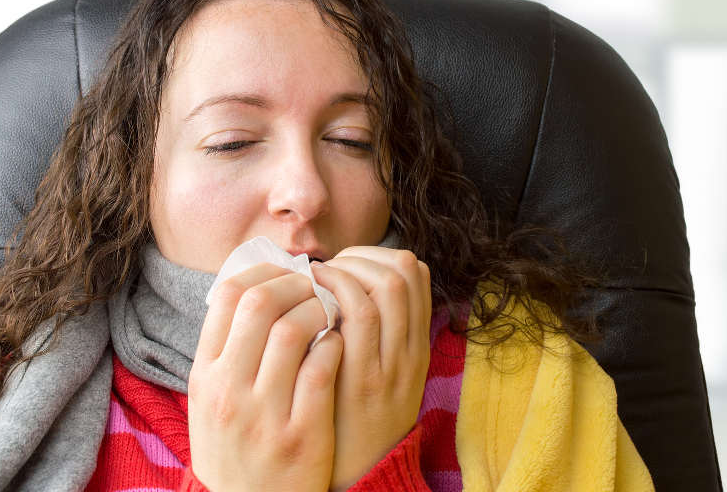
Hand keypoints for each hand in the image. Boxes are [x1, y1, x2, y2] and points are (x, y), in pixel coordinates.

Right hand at [187, 262, 342, 491]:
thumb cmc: (233, 448)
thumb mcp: (211, 399)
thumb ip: (227, 351)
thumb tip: (254, 291)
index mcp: (204, 374)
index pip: (225, 296)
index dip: (261, 272)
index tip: (284, 274)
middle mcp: (227, 389)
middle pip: (258, 303)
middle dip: (294, 285)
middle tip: (314, 287)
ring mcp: (263, 413)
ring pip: (292, 331)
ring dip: (318, 311)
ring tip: (329, 314)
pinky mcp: (300, 434)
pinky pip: (321, 369)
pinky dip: (334, 346)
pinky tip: (338, 345)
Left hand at [310, 248, 431, 490]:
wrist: (355, 474)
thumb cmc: (349, 416)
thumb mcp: (377, 373)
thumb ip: (370, 334)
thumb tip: (344, 284)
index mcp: (416, 346)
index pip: (416, 274)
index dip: (378, 256)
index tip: (346, 265)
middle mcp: (411, 350)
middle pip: (404, 271)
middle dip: (362, 256)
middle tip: (330, 268)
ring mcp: (391, 363)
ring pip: (386, 286)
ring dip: (347, 268)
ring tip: (317, 277)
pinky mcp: (364, 377)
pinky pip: (360, 316)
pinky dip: (336, 291)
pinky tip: (310, 294)